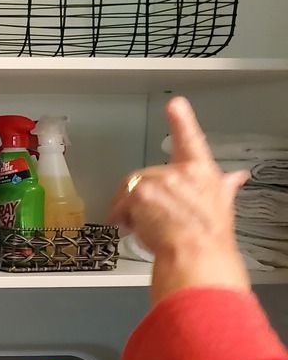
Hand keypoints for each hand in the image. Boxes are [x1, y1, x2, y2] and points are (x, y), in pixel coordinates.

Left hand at [109, 97, 250, 301]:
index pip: (191, 140)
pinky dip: (121, 216)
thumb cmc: (208, 238)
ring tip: (144, 226)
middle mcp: (180, 173)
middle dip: (145, 197)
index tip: (175, 104)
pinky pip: (121, 203)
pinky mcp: (140, 192)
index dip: (182, 120)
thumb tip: (237, 176)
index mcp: (202, 172)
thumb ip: (225, 186)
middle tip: (152, 218)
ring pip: (133, 188)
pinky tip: (133, 228)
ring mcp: (159, 181)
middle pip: (149, 175)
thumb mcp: (222, 206)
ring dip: (131, 207)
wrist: (196, 255)